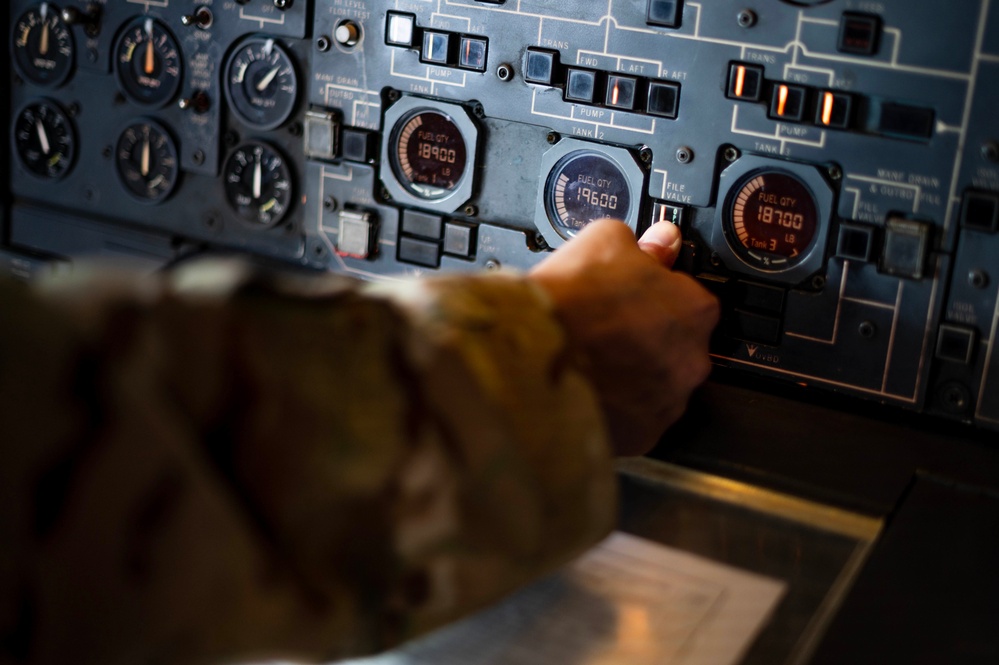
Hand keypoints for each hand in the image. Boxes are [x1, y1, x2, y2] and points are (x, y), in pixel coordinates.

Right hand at [530, 220, 718, 455]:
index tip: (634, 295)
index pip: (690, 298)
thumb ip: (642, 244)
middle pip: (677, 346)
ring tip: (592, 361)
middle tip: (608, 329)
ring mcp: (669, 402)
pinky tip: (590, 389)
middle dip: (648, 339)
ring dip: (633, 375)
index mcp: (694, 308)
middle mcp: (692, 360)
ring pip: (657, 385)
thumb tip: (659, 241)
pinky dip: (618, 408)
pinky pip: (636, 419)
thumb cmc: (569, 304)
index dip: (656, 295)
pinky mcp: (643, 436)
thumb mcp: (604, 242)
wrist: (532, 361)